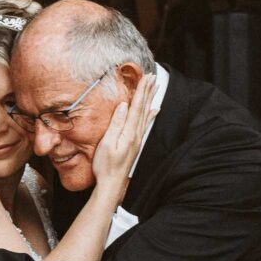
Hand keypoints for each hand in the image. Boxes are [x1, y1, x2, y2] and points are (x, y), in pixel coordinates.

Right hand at [91, 73, 158, 199]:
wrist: (112, 184)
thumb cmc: (105, 165)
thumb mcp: (106, 144)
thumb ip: (116, 124)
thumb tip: (124, 106)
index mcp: (129, 133)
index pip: (136, 107)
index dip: (141, 91)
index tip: (144, 77)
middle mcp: (136, 134)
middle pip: (143, 108)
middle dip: (147, 91)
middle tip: (152, 76)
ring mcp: (137, 139)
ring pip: (146, 114)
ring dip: (150, 99)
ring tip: (155, 87)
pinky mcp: (135, 143)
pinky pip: (145, 124)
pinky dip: (151, 115)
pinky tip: (155, 110)